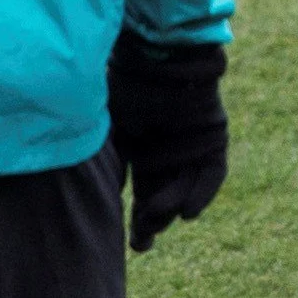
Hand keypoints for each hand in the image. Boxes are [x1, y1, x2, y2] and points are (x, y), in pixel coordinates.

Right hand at [109, 34, 229, 253]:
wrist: (160, 51)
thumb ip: (103, 155)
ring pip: (185, 185)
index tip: (133, 246)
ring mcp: (193, 141)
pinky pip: (212, 170)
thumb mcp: (107, 125)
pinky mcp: (214, 134)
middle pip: (164, 194)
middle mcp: (168, 148)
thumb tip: (83, 186)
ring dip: (171, 208)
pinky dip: (202, 192)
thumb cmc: (126, 82)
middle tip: (141, 243)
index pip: (141, 192)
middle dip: (153, 221)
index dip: (138, 220)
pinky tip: (187, 215)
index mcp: (140, 147)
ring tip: (157, 225)